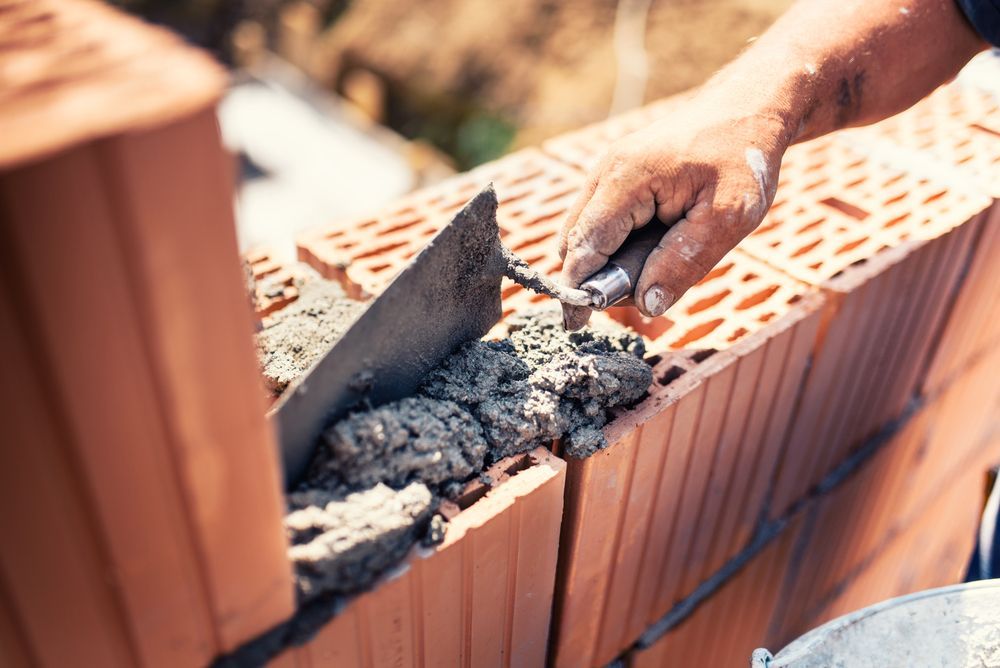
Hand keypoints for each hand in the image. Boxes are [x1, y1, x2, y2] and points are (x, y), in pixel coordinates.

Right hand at [557, 100, 789, 329]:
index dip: (579, 288)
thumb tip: (647, 304)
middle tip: (641, 295)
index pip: (585, 245)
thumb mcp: (729, 217)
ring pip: (584, 233)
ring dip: (607, 262)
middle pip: (575, 242)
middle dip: (595, 278)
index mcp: (627, 179)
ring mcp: (607, 173)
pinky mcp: (616, 179)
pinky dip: (616, 246)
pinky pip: (600, 222)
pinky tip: (654, 247)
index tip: (577, 325)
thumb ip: (685, 261)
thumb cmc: (743, 159)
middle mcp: (606, 173)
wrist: (749, 109)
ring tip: (656, 266)